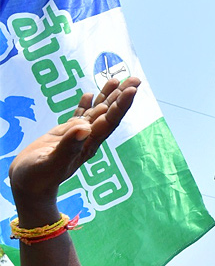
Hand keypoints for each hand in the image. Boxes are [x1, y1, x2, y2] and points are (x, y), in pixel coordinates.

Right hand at [9, 77, 139, 211]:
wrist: (28, 185)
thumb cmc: (38, 177)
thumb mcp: (52, 162)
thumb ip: (68, 146)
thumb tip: (85, 127)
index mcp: (88, 145)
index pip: (109, 122)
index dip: (121, 105)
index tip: (132, 90)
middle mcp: (87, 139)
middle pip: (108, 114)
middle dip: (121, 97)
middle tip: (134, 79)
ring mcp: (77, 137)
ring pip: (95, 112)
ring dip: (107, 97)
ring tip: (116, 79)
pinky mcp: (65, 135)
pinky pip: (79, 116)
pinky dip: (85, 104)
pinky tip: (89, 94)